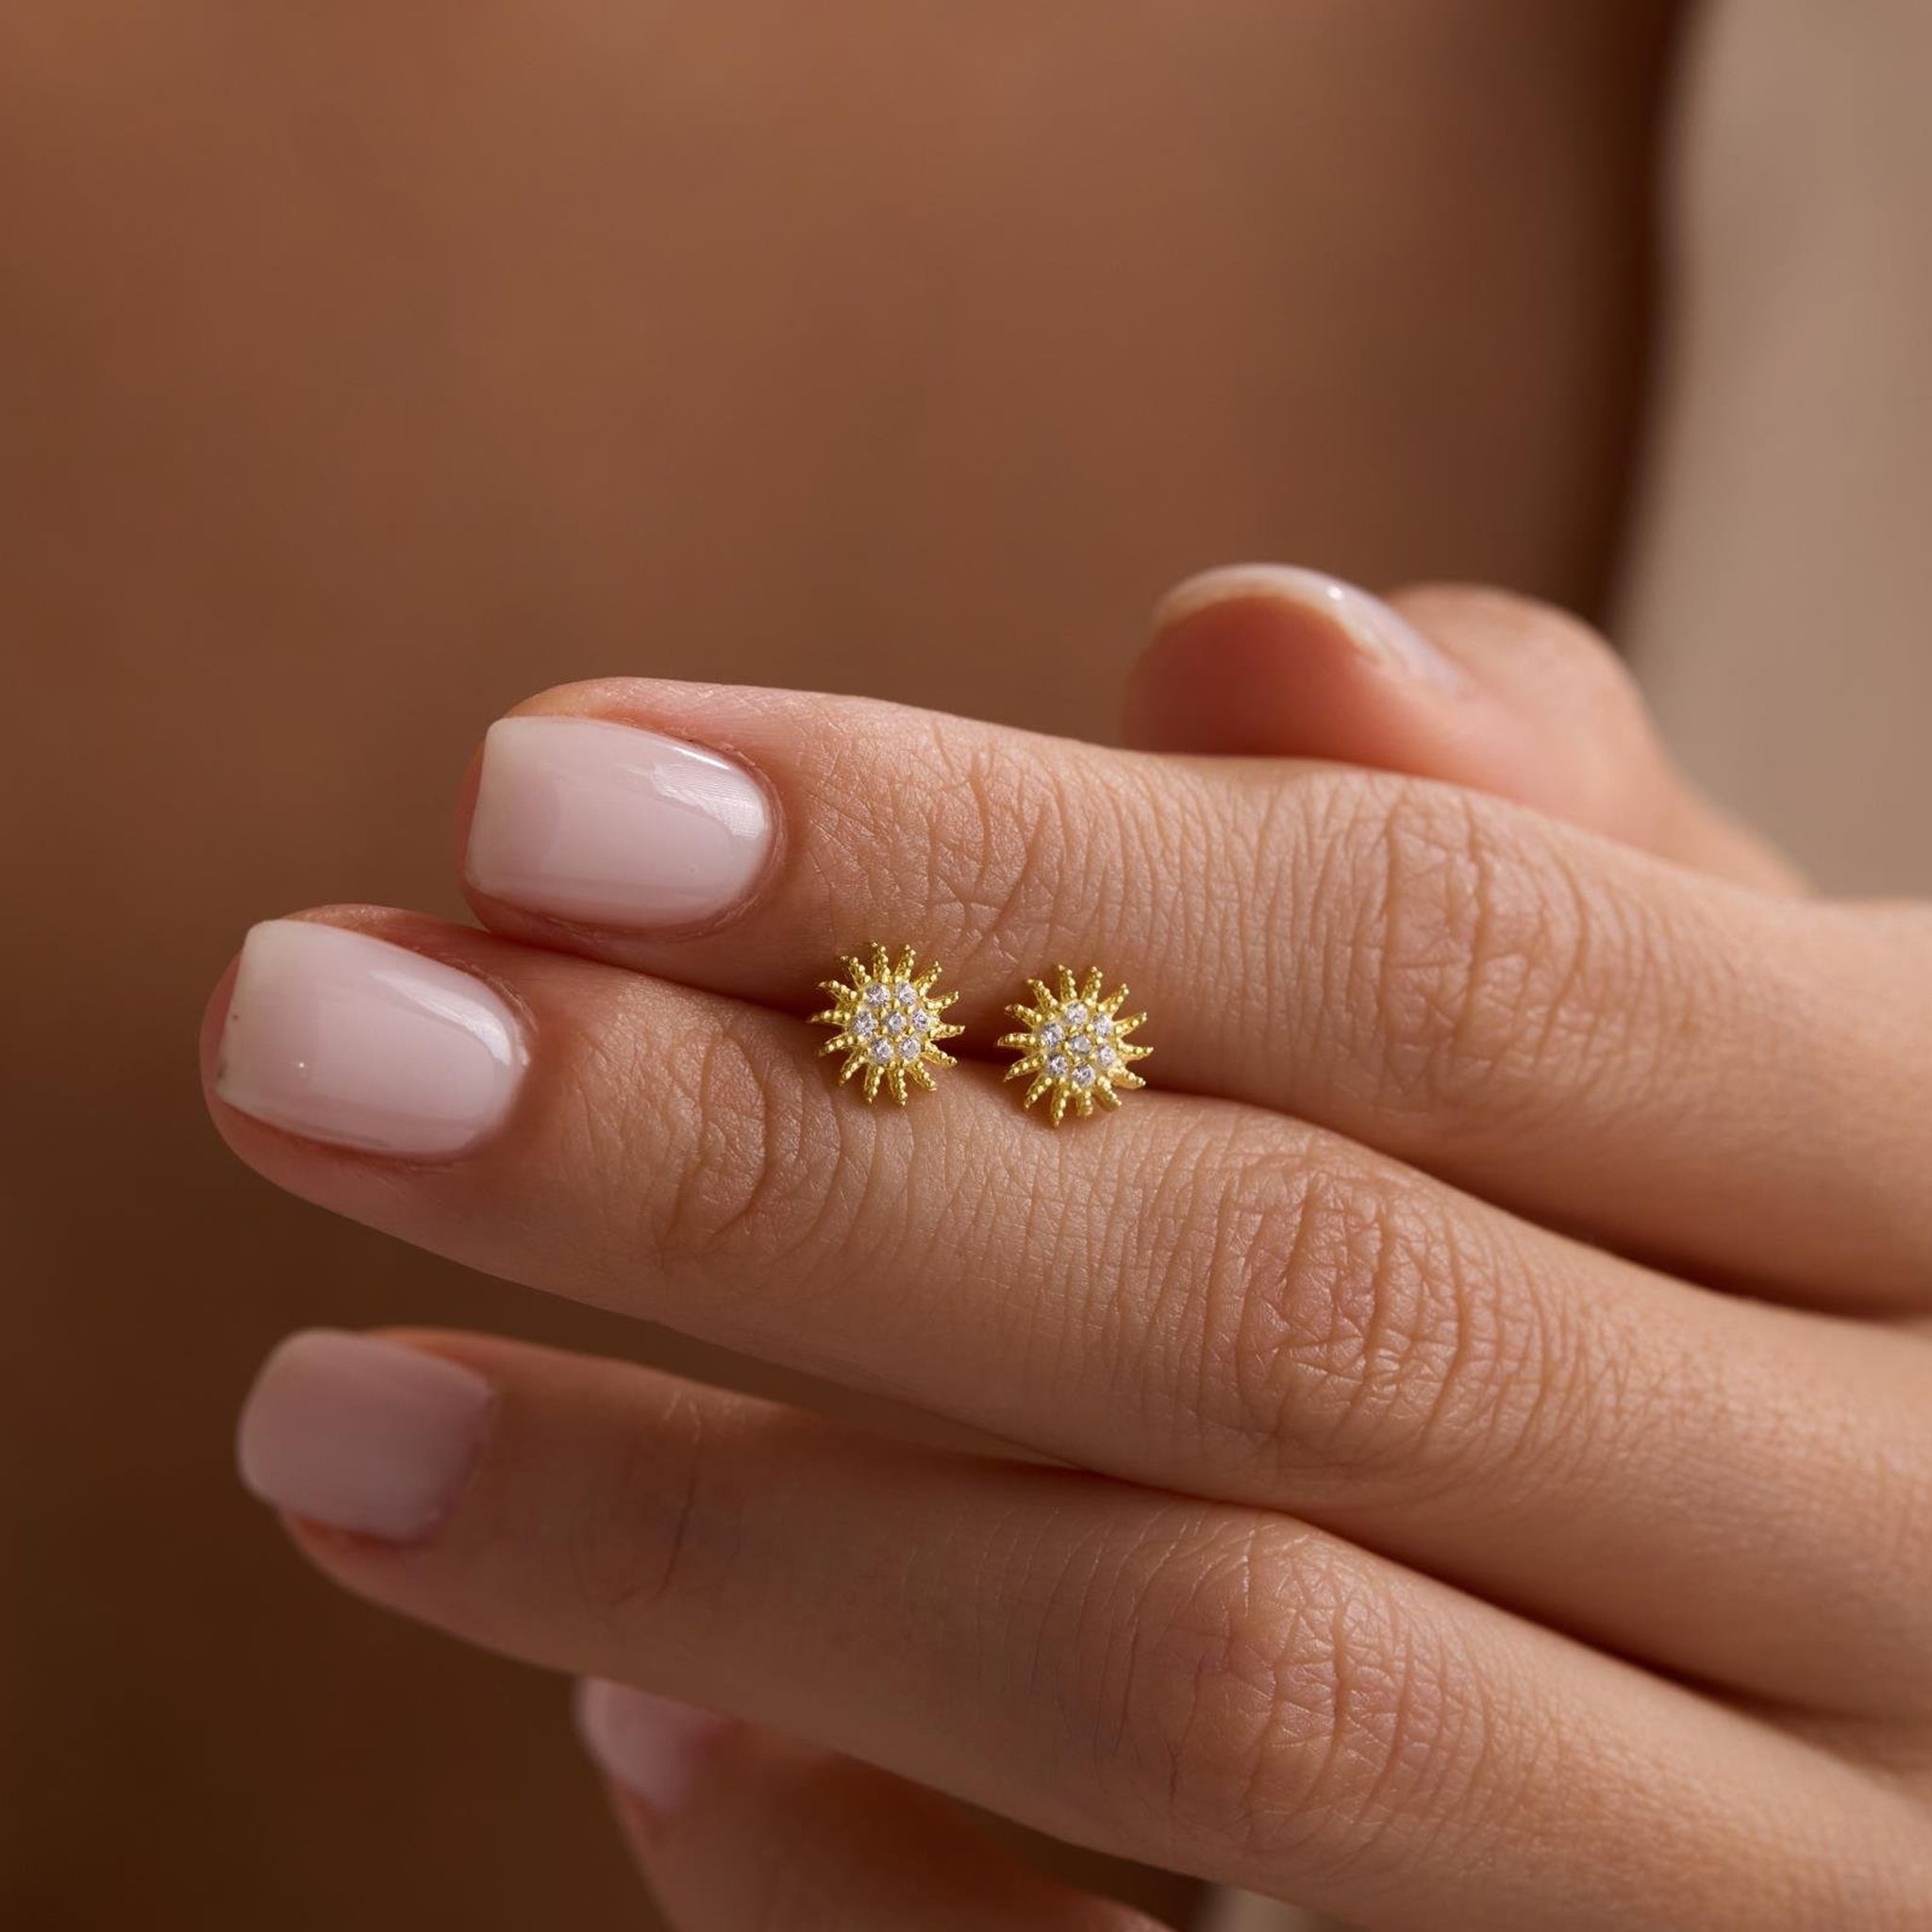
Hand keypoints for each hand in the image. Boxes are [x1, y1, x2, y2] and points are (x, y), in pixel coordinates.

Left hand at [207, 570, 1931, 1928]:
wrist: (1891, 1579)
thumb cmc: (1745, 1223)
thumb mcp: (1700, 1003)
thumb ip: (1509, 843)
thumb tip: (1262, 635)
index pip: (1441, 954)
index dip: (972, 856)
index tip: (538, 792)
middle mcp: (1924, 1542)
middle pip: (1290, 1322)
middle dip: (757, 1174)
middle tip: (322, 1035)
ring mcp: (1794, 1881)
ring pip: (1220, 1692)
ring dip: (715, 1536)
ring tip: (335, 1417)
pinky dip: (874, 1883)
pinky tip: (637, 1719)